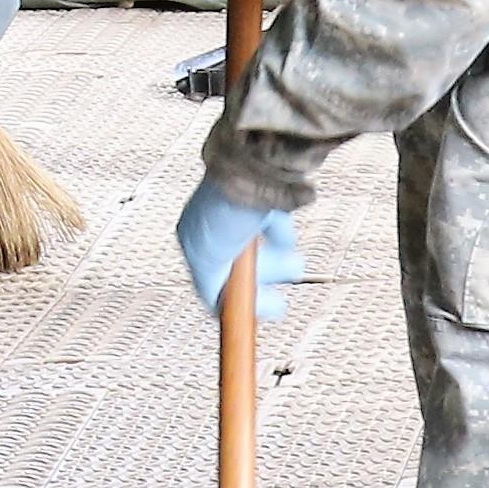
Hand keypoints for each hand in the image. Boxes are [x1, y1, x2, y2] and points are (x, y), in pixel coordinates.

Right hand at [176, 178, 302, 318]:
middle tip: (280, 303)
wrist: (252, 168)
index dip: (233, 303)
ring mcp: (239, 211)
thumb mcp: (209, 260)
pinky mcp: (263, 198)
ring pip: (260, 249)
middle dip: (261, 285)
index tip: (253, 319)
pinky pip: (273, 224)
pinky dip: (280, 235)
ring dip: (277, 265)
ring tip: (295, 267)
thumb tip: (218, 311)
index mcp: (193, 238)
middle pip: (239, 268)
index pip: (212, 282)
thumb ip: (211, 290)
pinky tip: (285, 237)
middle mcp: (214, 225)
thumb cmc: (226, 210)